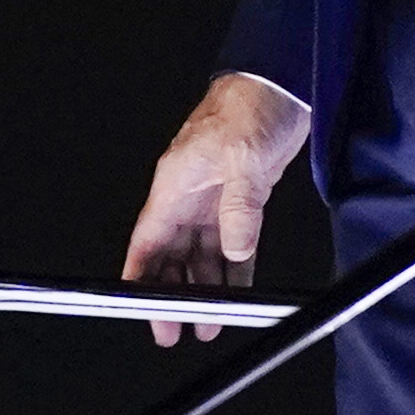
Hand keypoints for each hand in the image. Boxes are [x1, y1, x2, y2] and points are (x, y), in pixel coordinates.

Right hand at [121, 72, 311, 344]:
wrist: (279, 86)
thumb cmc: (248, 107)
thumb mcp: (242, 159)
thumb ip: (238, 209)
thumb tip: (235, 249)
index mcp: (175, 182)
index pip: (148, 238)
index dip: (139, 273)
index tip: (134, 303)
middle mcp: (190, 194)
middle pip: (172, 254)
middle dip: (170, 293)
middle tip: (173, 328)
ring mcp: (215, 198)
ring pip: (201, 254)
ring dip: (205, 287)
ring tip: (209, 320)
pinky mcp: (242, 198)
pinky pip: (234, 244)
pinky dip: (235, 270)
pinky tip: (238, 293)